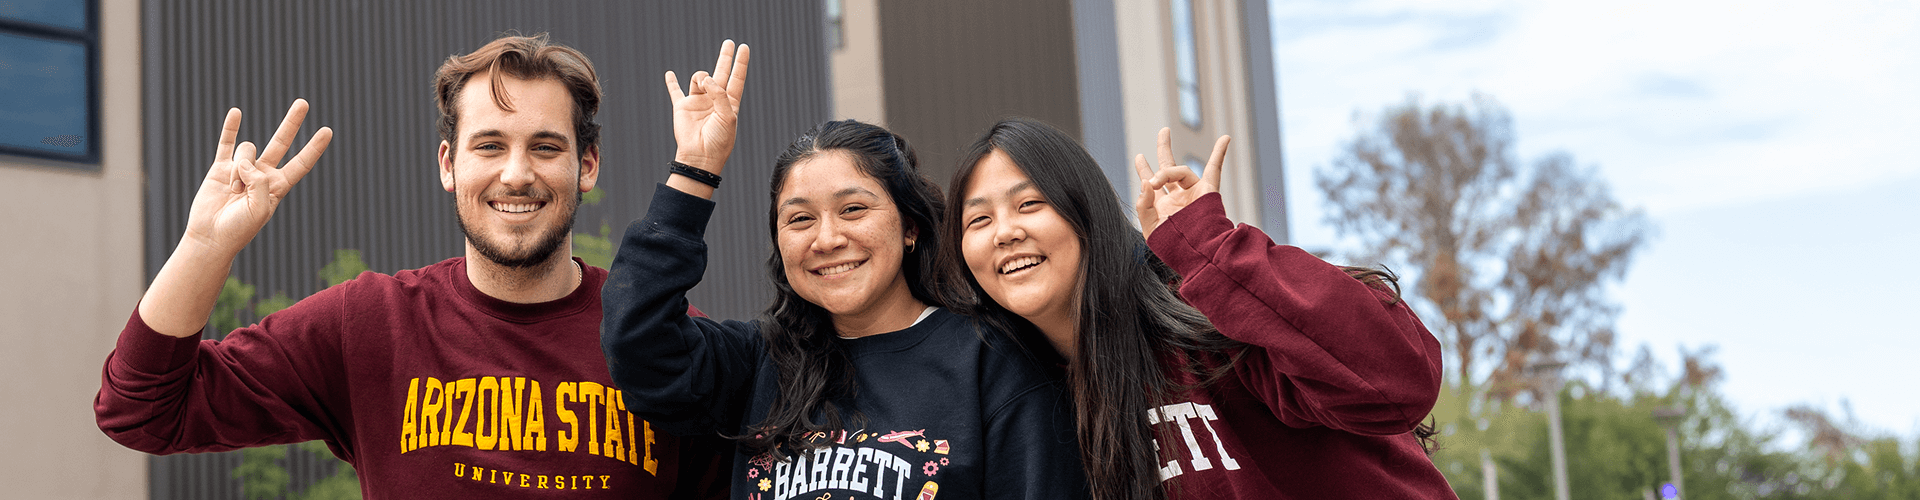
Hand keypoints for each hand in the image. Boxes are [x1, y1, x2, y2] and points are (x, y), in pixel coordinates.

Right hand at [182, 99, 333, 258]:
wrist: (211, 237)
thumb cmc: (239, 229)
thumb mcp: (259, 208)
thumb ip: (259, 181)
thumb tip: (245, 160)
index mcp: (278, 187)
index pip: (301, 163)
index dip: (313, 148)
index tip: (327, 131)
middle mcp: (262, 174)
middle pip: (281, 142)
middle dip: (292, 123)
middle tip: (303, 102)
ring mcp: (242, 169)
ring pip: (247, 151)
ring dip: (239, 170)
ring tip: (233, 191)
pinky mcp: (221, 168)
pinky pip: (226, 143)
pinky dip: (231, 128)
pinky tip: (236, 112)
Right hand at [666, 40, 749, 174]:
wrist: (700, 156)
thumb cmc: (718, 140)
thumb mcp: (728, 117)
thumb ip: (720, 95)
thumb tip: (707, 78)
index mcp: (729, 102)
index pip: (736, 78)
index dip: (740, 63)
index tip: (744, 47)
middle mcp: (714, 99)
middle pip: (721, 72)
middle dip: (725, 57)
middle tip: (729, 42)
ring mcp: (698, 102)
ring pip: (699, 78)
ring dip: (701, 77)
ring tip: (702, 86)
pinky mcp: (682, 106)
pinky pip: (675, 91)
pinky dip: (672, 82)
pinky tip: (670, 74)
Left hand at [1133, 127, 1227, 239]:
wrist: (1196, 252)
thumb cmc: (1173, 245)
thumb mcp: (1150, 228)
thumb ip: (1144, 205)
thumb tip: (1146, 181)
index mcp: (1163, 205)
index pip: (1151, 182)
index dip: (1144, 169)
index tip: (1139, 156)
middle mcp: (1179, 196)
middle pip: (1169, 166)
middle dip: (1165, 148)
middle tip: (1163, 131)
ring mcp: (1193, 193)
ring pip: (1180, 170)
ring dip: (1166, 172)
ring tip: (1156, 181)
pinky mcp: (1208, 191)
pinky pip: (1215, 169)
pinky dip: (1220, 153)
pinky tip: (1225, 138)